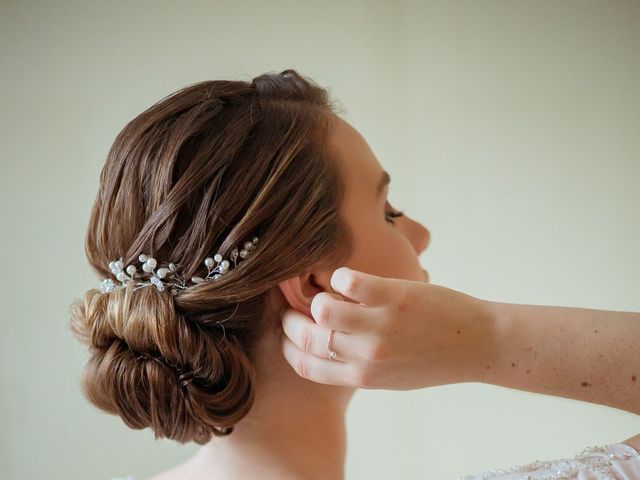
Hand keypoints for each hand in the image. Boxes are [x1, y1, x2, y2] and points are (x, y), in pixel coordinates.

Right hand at [280, 267, 497, 389]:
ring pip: (322, 308)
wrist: (479, 345)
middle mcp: (368, 356)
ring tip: (326, 291)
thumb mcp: (392, 377)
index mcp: (363, 377)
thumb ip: (359, 366)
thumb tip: (328, 344)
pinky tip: (347, 277)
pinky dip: (341, 276)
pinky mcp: (396, 298)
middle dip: (290, 319)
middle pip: (307, 337)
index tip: (287, 332)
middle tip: (292, 306)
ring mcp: (381, 326)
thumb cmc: (434, 360)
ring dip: (316, 296)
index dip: (288, 346)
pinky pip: (349, 281)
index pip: (306, 366)